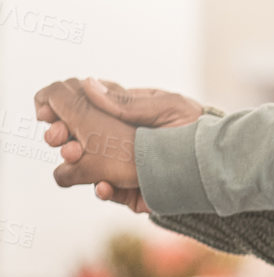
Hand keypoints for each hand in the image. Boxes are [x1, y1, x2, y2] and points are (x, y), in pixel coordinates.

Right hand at [34, 77, 201, 209]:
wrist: (223, 163)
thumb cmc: (199, 126)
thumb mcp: (168, 107)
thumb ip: (129, 102)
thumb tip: (88, 84)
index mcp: (123, 113)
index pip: (83, 107)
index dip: (61, 109)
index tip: (46, 112)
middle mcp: (117, 140)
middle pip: (77, 138)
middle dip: (60, 138)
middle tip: (58, 139)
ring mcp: (121, 166)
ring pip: (85, 168)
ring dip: (75, 165)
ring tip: (75, 158)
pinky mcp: (131, 190)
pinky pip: (108, 192)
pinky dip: (103, 191)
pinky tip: (105, 187)